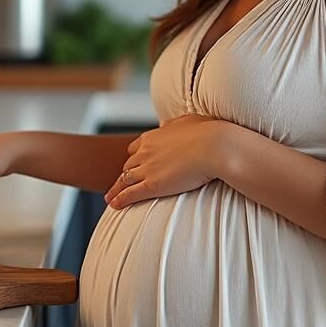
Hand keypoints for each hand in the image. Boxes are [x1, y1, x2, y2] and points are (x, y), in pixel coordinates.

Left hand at [104, 114, 224, 209]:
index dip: (134, 157)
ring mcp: (147, 169)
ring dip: (116, 189)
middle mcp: (145, 152)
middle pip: (129, 164)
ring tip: (110, 197)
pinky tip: (115, 205)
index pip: (135, 148)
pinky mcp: (153, 185)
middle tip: (121, 182)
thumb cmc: (207, 132)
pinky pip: (131, 194)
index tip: (133, 163)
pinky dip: (120, 199)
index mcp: (153, 137)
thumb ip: (175, 125)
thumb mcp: (187, 121)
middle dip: (126, 173)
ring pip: (125, 180)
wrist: (214, 147)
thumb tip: (170, 125)